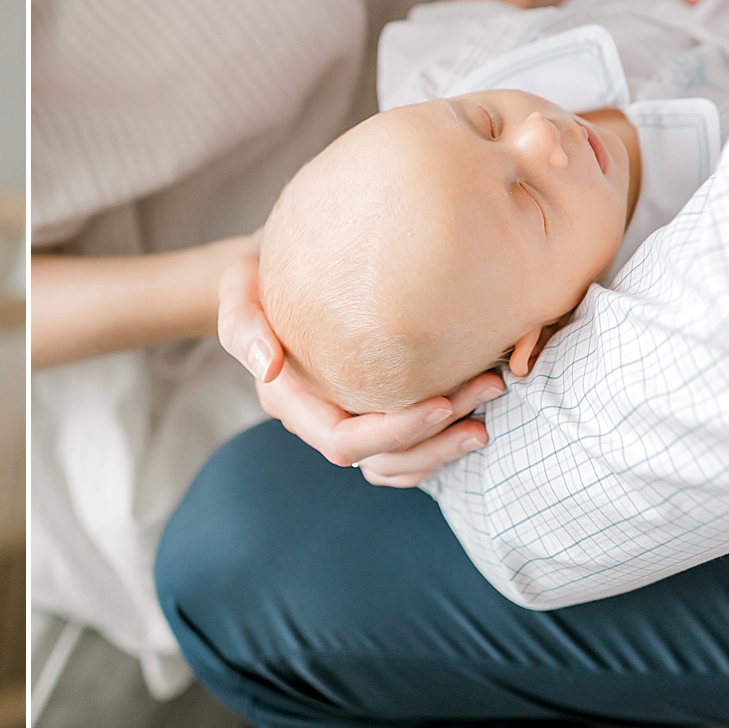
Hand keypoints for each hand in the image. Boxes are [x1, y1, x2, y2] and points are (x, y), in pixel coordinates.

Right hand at [217, 252, 504, 484]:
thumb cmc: (262, 270)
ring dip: (446, 446)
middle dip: (436, 438)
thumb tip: (270, 367)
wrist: (283, 263)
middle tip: (490, 389)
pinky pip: (406, 453)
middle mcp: (319, 420)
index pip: (342, 440)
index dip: (394, 432)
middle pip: (380, 459)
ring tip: (490, 407)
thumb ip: (243, 324)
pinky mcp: (372, 410)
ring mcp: (348, 420)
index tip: (443, 401)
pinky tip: (473, 414)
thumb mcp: (238, 285)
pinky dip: (439, 445)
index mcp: (289, 401)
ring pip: (398, 465)